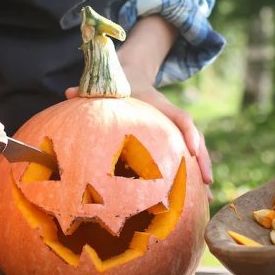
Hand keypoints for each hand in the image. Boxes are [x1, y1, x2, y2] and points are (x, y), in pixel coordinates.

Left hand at [64, 84, 211, 186]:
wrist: (132, 73)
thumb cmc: (118, 85)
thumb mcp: (106, 86)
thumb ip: (88, 90)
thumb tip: (67, 93)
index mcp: (157, 104)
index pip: (178, 116)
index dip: (187, 132)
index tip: (193, 149)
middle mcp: (170, 117)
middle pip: (194, 138)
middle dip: (202, 161)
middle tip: (206, 183)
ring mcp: (174, 128)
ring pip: (195, 151)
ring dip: (201, 173)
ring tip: (206, 201)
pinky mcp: (173, 138)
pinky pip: (186, 157)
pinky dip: (192, 176)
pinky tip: (193, 199)